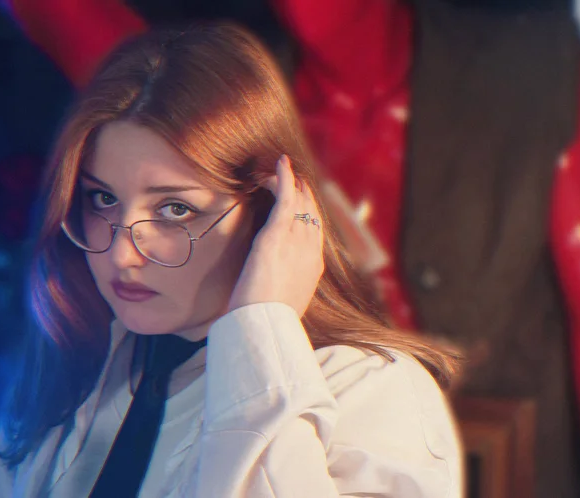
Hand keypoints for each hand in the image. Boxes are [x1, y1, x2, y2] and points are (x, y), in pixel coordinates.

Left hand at [227, 155, 324, 316]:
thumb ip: (284, 287)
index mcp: (314, 267)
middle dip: (300, 192)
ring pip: (299, 202)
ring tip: (278, 170)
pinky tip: (280, 164)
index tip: (299, 200)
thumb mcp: (283, 303)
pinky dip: (284, 179)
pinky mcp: (276, 236)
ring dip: (289, 183)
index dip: (308, 212)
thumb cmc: (267, 321)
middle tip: (289, 178)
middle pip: (311, 211)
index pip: (315, 230)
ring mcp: (296, 242)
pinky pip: (285, 199)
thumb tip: (274, 288)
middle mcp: (311, 251)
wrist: (263, 326)